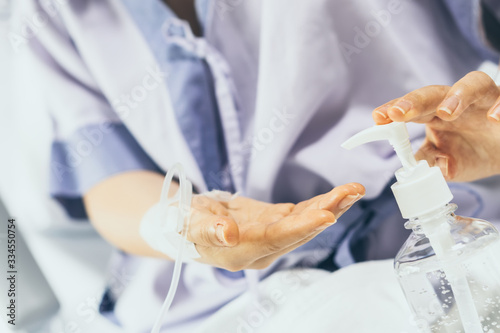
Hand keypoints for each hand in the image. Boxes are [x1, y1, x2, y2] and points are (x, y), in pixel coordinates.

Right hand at [185, 183, 364, 270]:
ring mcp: (270, 236)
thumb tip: (228, 234)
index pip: (277, 238)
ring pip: (305, 223)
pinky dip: (318, 203)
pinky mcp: (273, 223)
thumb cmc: (184, 224)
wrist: (186, 224)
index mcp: (243, 251)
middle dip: (327, 211)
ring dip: (330, 206)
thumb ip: (209, 230)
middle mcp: (262, 248)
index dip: (302, 227)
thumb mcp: (189, 223)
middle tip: (351, 192)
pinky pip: (300, 214)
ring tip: (353, 190)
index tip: (327, 214)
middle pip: (300, 231)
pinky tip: (338, 195)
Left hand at [373, 71, 499, 181]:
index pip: (411, 109)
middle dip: (414, 101)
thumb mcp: (446, 165)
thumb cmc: (473, 154)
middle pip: (434, 93)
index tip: (377, 118)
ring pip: (473, 84)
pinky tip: (494, 118)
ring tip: (447, 112)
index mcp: (435, 115)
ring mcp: (485, 100)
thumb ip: (428, 162)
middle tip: (398, 112)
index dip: (394, 111)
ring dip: (458, 95)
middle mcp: (457, 102)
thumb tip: (408, 167)